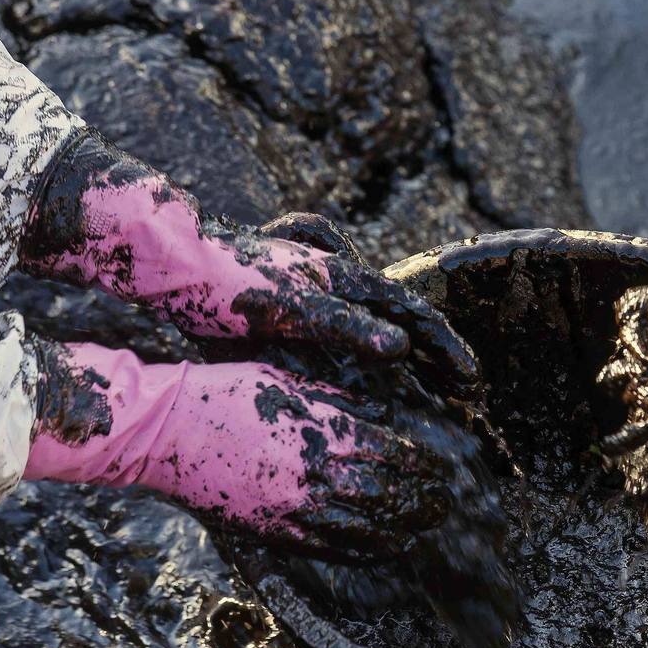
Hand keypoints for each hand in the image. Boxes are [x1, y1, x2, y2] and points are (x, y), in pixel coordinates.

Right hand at [20, 130, 479, 398]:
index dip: (437, 349)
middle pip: (412, 309)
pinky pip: (333, 314)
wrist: (170, 259)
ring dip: (431, 342)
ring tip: (465, 377)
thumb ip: (318, 334)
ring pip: (391, 306)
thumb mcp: (282, 320)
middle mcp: (336, 276)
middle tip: (477, 388)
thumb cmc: (222, 293)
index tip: (464, 386)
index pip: (402, 315)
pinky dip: (366, 330)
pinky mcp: (281, 294)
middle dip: (449, 351)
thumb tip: (342, 361)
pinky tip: (396, 348)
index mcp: (337, 285)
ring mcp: (314, 281)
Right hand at [24, 338, 450, 559]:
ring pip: (377, 533)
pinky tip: (387, 547)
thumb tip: (389, 420)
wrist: (172, 429)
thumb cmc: (233, 393)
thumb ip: (346, 404)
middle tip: (446, 503)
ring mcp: (303, 511)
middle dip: (429, 503)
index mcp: (333, 431)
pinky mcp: (282, 534)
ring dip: (408, 531)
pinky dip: (372, 552)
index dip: (431, 469)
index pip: (404, 459)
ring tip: (424, 527)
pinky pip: (340, 552)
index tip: (445, 470)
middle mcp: (325, 475)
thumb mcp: (298, 382)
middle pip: (400, 500)